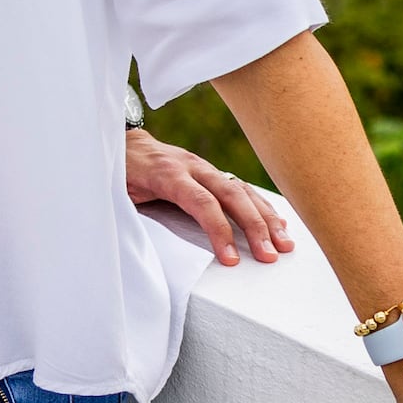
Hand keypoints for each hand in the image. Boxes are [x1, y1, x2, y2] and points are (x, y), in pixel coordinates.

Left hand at [124, 130, 294, 265]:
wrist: (122, 143)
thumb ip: (132, 212)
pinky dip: (261, 205)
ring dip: (266, 217)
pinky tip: (278, 223)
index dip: (218, 230)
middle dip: (254, 226)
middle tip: (271, 255)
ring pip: (241, 189)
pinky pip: (240, 187)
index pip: (201, 202)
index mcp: (167, 173)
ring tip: (285, 244)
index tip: (231, 259)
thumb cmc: (119, 172)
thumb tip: (139, 244)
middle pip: (231, 194)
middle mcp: (191, 166)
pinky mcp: (210, 171)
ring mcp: (203, 167)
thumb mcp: (117, 192)